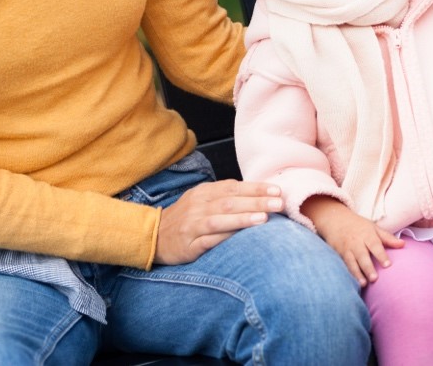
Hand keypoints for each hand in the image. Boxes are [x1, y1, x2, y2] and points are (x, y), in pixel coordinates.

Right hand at [155, 180, 283, 264]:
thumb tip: (258, 195)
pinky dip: (225, 236)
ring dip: (243, 218)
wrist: (153, 236)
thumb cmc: (186, 218)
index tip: (277, 190)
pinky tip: (240, 236)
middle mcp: (198, 206)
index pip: (234, 187)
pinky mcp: (188, 245)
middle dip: (257, 201)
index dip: (256, 188)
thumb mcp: (202, 200)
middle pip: (230, 201)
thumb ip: (225, 196)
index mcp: (204, 192)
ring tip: (265, 218)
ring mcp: (192, 225)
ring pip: (219, 219)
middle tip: (279, 202)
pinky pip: (208, 240)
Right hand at [301, 196, 404, 285]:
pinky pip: (343, 265)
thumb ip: (387, 238)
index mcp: (367, 235)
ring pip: (351, 262)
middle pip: (362, 256)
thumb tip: (403, 244)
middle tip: (375, 279)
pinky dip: (348, 274)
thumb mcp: (373, 228)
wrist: (335, 219)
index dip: (381, 255)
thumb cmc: (358, 225)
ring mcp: (346, 249)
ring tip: (363, 284)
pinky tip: (352, 283)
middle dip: (368, 268)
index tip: (388, 265)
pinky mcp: (339, 254)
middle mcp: (356, 242)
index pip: (375, 245)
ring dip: (357, 274)